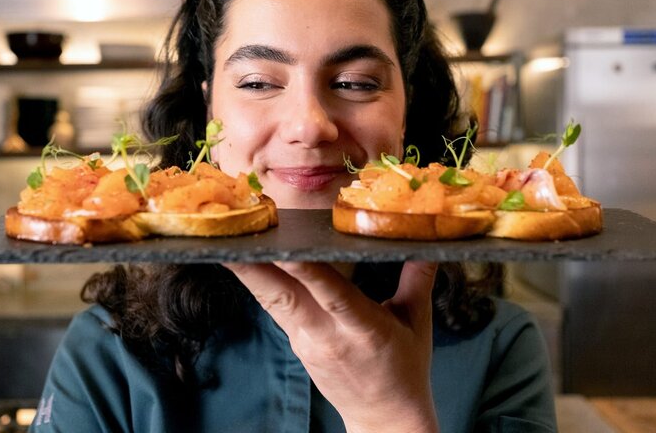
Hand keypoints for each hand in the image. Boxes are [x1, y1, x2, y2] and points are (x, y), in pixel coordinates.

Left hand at [223, 261, 439, 432]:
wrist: (384, 418)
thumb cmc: (406, 368)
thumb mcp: (418, 322)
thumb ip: (418, 278)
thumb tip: (427, 241)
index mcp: (364, 329)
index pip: (332, 294)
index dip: (307, 271)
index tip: (286, 248)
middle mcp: (328, 336)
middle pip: (284, 299)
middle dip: (256, 271)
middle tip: (233, 242)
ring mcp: (307, 343)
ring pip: (273, 303)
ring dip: (250, 276)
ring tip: (228, 246)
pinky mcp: (297, 345)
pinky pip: (276, 310)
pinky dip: (262, 286)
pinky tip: (249, 265)